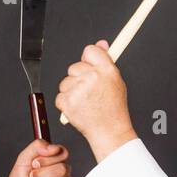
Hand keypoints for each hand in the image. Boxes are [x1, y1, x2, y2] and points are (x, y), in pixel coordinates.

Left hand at [55, 40, 137, 161]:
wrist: (110, 132)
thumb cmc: (113, 110)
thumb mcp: (116, 82)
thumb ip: (105, 62)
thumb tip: (101, 44)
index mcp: (107, 70)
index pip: (90, 51)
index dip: (88, 60)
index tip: (89, 67)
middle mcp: (93, 77)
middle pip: (74, 67)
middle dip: (78, 78)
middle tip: (89, 93)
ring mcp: (79, 89)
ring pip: (65, 82)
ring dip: (71, 92)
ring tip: (85, 103)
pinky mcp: (68, 101)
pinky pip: (60, 96)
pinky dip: (66, 104)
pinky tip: (79, 109)